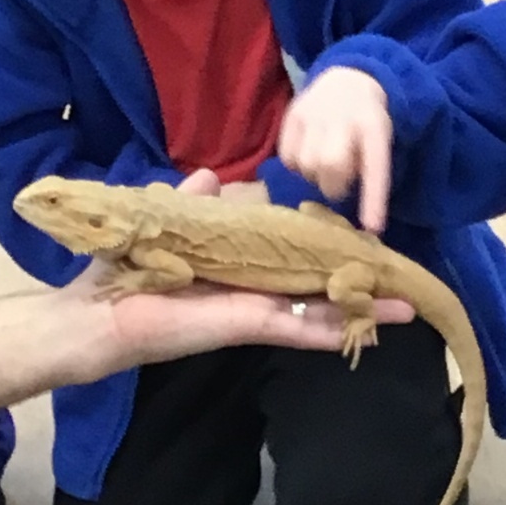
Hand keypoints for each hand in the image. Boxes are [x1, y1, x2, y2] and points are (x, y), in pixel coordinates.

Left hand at [66, 168, 411, 371]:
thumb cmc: (126, 268)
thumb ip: (194, 201)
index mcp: (237, 264)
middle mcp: (253, 289)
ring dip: (361, 308)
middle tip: (400, 277)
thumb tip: (212, 176)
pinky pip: (298, 327)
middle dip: (356, 282)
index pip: (291, 257)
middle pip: (316, 284)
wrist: (98, 315)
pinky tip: (370, 327)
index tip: (360, 243)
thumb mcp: (167, 220)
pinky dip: (332, 328)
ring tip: (408, 308)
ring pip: (319, 308)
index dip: (326, 250)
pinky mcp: (248, 324)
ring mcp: (254, 309)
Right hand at [278, 68, 391, 232]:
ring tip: (324, 166)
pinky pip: (288, 157)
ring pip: (307, 164)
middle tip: (339, 184)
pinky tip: (307, 155)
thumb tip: (366, 223)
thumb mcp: (381, 139)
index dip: (373, 199)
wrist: (348, 78)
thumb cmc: (367, 122)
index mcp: (374, 126)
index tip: (371, 227)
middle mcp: (343, 118)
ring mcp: (314, 114)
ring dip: (315, 175)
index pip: (375, 165)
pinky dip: (296, 165)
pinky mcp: (292, 114)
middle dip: (334, 185)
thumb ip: (372, 170)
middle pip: (331, 165)